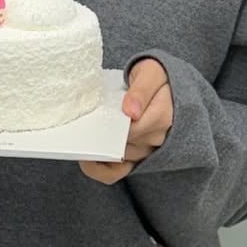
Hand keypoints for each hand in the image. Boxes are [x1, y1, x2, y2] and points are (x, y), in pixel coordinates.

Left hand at [79, 57, 172, 184]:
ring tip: (82, 136)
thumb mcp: (151, 73)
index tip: (95, 116)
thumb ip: (142, 90)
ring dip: (99, 148)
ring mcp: (146, 151)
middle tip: (82, 126)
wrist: (164, 87)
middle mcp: (157, 139)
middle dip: (102, 134)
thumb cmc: (155, 78)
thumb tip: (131, 112)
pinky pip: (115, 173)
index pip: (133, 128)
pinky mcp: (135, 160)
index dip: (113, 124)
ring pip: (117, 158)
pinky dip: (98, 169)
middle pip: (123, 143)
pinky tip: (86, 159)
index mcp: (163, 117)